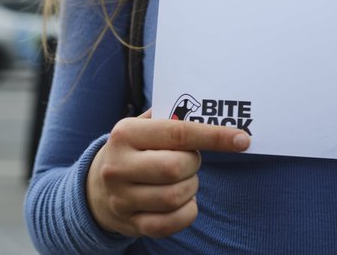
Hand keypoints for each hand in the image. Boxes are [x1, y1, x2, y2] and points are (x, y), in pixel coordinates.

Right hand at [86, 112, 250, 237]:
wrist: (94, 188)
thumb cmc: (133, 150)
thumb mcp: (142, 127)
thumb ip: (171, 118)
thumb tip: (212, 112)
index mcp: (125, 134)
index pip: (178, 132)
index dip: (214, 136)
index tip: (242, 139)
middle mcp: (119, 166)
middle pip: (176, 167)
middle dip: (194, 164)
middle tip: (190, 161)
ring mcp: (121, 198)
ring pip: (174, 197)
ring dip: (191, 188)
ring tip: (183, 180)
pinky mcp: (129, 223)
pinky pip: (168, 224)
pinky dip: (186, 212)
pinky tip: (183, 202)